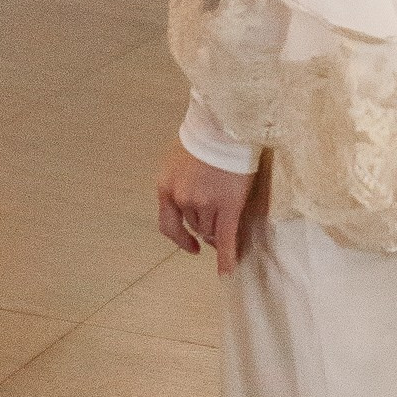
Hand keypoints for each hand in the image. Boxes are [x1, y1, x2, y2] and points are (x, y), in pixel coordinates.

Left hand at [157, 144, 251, 272]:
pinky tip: (227, 272)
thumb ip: (180, 181)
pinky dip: (226, 257)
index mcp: (166, 188)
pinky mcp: (228, 206)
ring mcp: (205, 204)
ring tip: (230, 222)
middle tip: (220, 223)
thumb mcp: (178, 159)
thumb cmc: (204, 135)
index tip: (191, 247)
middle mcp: (183, 199)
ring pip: (211, 231)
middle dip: (205, 227)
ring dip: (218, 231)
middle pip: (195, 226)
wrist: (223, 125)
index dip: (180, 239)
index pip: (168, 225)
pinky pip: (225, 239)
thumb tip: (191, 197)